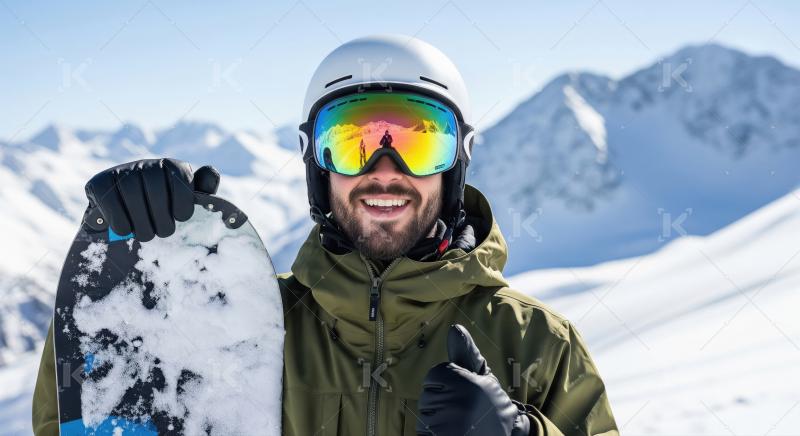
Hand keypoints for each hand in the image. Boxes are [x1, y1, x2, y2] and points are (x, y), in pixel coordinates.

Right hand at [84, 158, 219, 241]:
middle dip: (161, 217)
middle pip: (154, 186)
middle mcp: (145, 164)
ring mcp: (120, 171)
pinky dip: (120, 221)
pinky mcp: (99, 182)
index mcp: (170, 167)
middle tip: (163, 233)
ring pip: (132, 193)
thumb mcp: (186, 206)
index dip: (183, 200)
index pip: (179, 174)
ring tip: (146, 234)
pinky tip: (126, 229)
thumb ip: (202, 191)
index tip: (182, 218)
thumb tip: (212, 171)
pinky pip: (110, 201)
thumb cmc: (163, 217)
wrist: (126, 228)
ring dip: (141, 223)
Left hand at [417, 324, 530, 435]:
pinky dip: (435, 432)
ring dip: (437, 418)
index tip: (461, 392)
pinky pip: (424, 431)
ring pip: (426, 414)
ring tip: (458, 422)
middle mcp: (456, 403)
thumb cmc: (491, 403)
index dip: (446, 383)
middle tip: (462, 409)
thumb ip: (466, 353)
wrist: (505, 434)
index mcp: (466, 382)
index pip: (434, 376)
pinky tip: (452, 432)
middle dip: (441, 400)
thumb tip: (455, 329)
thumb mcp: (483, 377)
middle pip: (428, 395)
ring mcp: (447, 425)